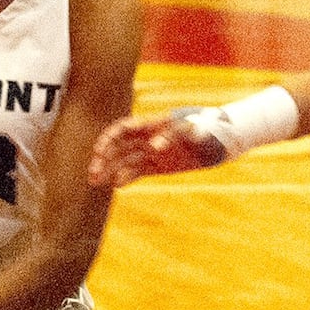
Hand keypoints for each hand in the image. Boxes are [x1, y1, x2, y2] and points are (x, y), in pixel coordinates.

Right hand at [88, 109, 229, 187]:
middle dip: (103, 158)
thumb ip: (172, 135)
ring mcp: (149, 153)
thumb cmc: (201, 129)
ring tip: (96, 181)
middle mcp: (145, 138)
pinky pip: (135, 172)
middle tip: (93, 173)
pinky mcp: (154, 166)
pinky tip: (116, 185)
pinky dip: (125, 178)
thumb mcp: (189, 129)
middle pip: (117, 147)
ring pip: (122, 161)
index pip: (122, 129)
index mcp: (149, 125)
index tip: (100, 150)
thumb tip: (154, 147)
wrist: (215, 142)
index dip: (109, 138)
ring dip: (108, 170)